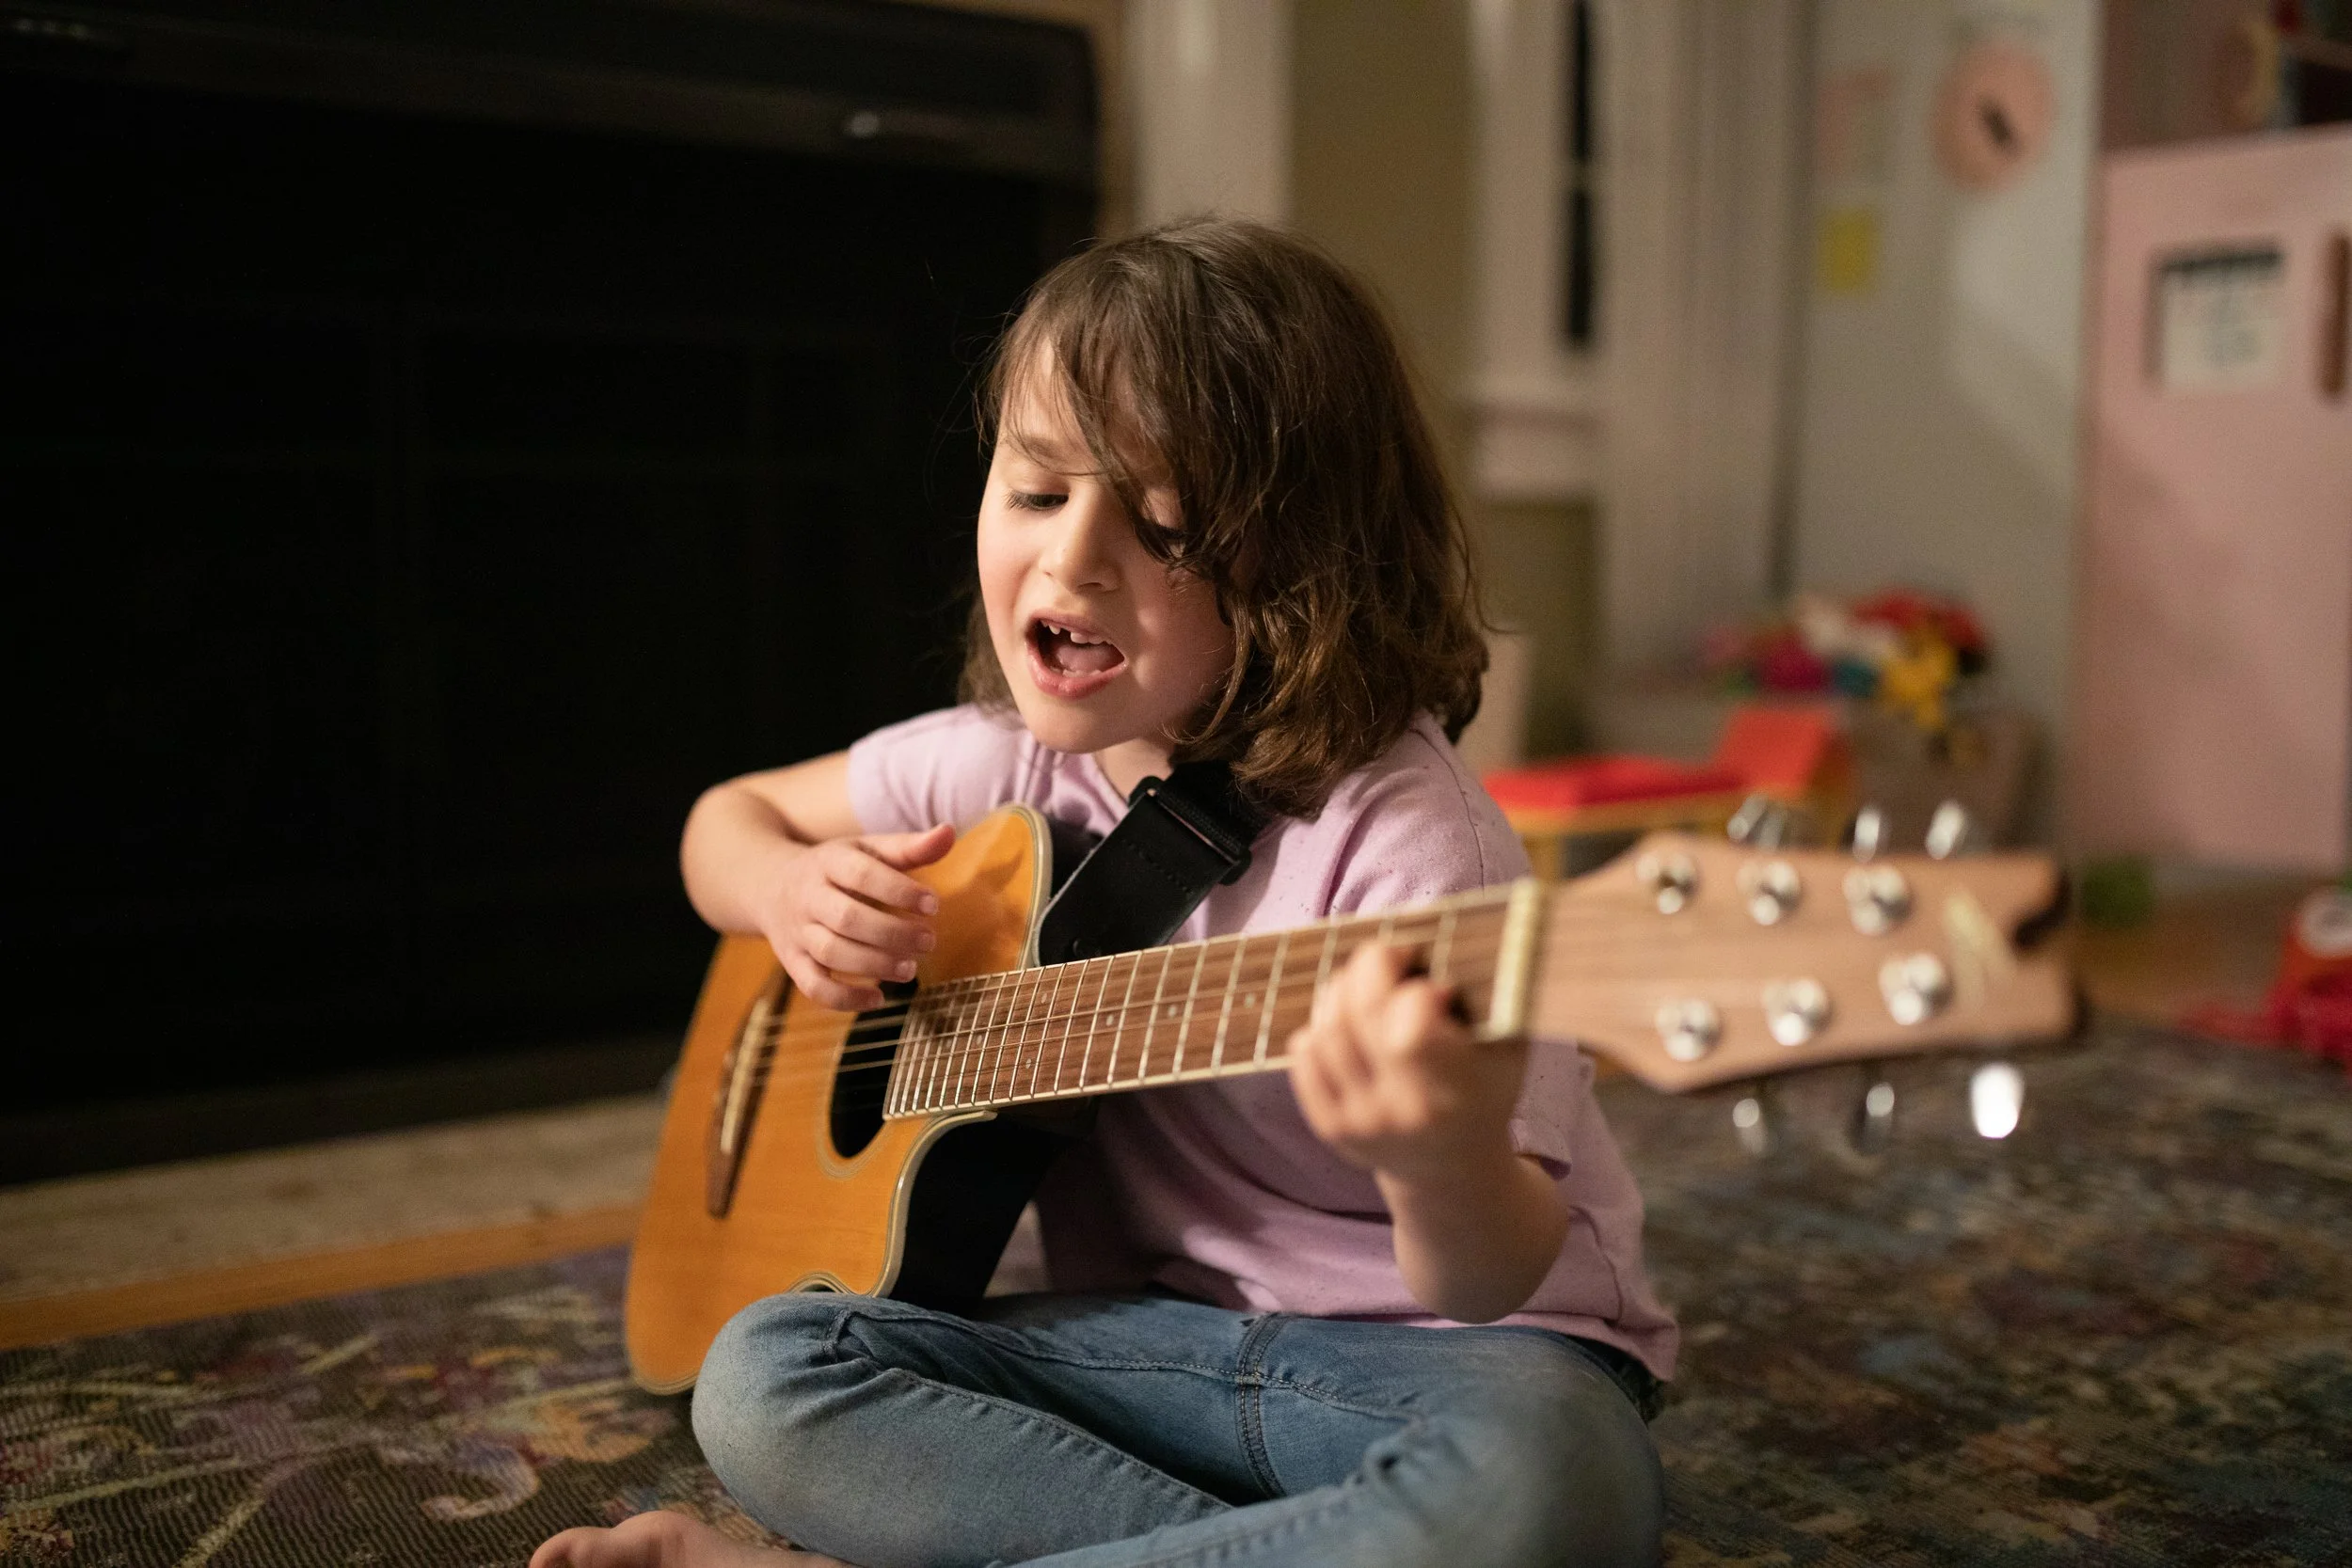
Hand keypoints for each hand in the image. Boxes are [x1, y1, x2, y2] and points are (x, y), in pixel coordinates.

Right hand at [759, 824, 953, 1010]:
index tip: (933, 905)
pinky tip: (879, 999)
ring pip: (830, 952)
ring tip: (911, 969)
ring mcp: (797, 932)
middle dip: (892, 933)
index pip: (862, 874)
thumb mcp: (866, 849)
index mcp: (828, 862)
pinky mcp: (793, 962)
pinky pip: (813, 986)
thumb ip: (908, 847)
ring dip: (874, 964)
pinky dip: (845, 999)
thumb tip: (949, 832)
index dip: (899, 890)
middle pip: (846, 918)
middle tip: (929, 941)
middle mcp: (808, 897)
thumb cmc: (836, 868)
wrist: (770, 886)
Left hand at [1287, 942, 1527, 1183]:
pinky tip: (1349, 1021)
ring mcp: (1358, 1122)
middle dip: (1371, 965)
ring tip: (1371, 985)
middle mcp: (1398, 1111)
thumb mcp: (1508, 1048)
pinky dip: (1320, 1025)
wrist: (1454, 1170)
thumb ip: (1492, 999)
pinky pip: (1304, 1054)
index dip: (1416, 987)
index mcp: (1451, 1092)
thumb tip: (1449, 945)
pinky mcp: (1329, 1127)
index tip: (1434, 984)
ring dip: (1343, 990)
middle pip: (1358, 1012)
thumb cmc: (1486, 1090)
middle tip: (1392, 956)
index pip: (1410, 1021)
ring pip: (1326, 1028)